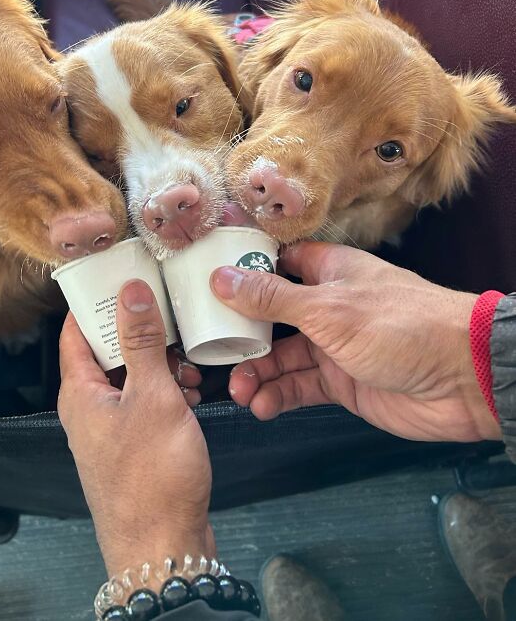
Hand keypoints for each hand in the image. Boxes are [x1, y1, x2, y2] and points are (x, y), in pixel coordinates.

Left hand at [58, 280, 214, 576]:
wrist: (163, 547)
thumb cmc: (153, 474)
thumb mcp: (152, 396)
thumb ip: (142, 341)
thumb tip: (130, 289)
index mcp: (80, 392)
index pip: (77, 330)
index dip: (98, 301)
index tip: (125, 276)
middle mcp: (88, 408)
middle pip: (109, 352)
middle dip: (142, 335)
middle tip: (173, 322)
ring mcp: (110, 429)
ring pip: (132, 378)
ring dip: (160, 366)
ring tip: (190, 369)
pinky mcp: (133, 446)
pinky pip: (145, 404)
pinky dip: (167, 394)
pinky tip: (192, 397)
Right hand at [210, 241, 500, 443]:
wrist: (463, 379)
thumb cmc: (400, 325)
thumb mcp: (328, 309)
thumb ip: (272, 298)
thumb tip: (221, 278)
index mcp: (328, 270)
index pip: (277, 262)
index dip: (243, 271)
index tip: (205, 282)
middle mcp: (327, 305)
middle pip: (271, 314)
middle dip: (242, 333)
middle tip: (214, 349)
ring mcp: (333, 345)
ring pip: (282, 356)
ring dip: (257, 372)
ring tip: (239, 391)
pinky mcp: (342, 382)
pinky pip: (300, 386)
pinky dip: (279, 396)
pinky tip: (262, 405)